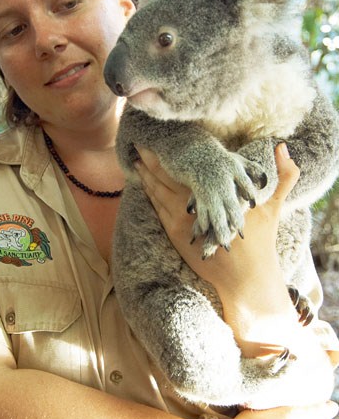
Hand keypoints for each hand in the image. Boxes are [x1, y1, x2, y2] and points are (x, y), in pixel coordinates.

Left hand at [135, 142, 298, 284]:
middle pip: (166, 178)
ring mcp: (182, 220)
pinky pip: (158, 210)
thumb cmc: (260, 242)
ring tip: (135, 162)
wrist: (245, 278)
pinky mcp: (176, 234)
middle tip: (138, 145)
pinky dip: (150, 196)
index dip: (171, 155)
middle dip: (151, 162)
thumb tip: (283, 148)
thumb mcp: (272, 208)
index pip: (187, 169)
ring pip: (158, 193)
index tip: (159, 140)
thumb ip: (284, 178)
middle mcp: (195, 204)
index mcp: (214, 194)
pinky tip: (143, 186)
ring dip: (147, 177)